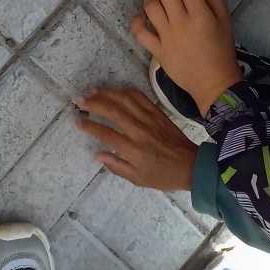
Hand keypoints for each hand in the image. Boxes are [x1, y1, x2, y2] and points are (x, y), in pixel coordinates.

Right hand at [76, 88, 197, 191]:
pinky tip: (115, 90)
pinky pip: (139, 96)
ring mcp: (149, 119)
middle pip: (113, 111)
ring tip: (92, 92)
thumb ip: (116, 165)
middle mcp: (140, 131)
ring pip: (125, 99)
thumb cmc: (162, 175)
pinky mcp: (157, 112)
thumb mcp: (137, 179)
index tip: (78, 121)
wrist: (191, 165)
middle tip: (79, 100)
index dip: (90, 126)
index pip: (106, 134)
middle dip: (93, 103)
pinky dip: (125, 91)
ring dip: (107, 93)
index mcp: (134, 150)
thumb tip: (97, 154)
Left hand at [132, 0, 241, 116]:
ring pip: (150, 5)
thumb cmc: (221, 49)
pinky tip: (144, 14)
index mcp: (200, 14)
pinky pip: (140, 32)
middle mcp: (180, 23)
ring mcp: (166, 37)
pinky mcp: (156, 51)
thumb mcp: (225, 18)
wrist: (213, 82)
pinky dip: (137, 20)